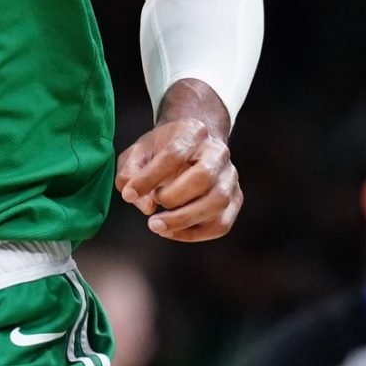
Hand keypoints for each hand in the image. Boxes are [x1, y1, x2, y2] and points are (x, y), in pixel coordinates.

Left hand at [115, 80, 240, 240]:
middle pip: (204, 177)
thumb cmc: (162, 150)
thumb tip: (145, 206)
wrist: (192, 147)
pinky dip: (195, 234)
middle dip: (173, 199)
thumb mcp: (138, 152)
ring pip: (218, 202)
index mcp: (193, 131)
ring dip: (184, 220)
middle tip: (151, 209)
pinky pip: (221, 224)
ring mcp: (230, 176)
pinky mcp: (235, 198)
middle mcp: (218, 152)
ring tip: (158, 225)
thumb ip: (130, 174)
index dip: (149, 177)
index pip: (174, 154)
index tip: (130, 194)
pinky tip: (172, 231)